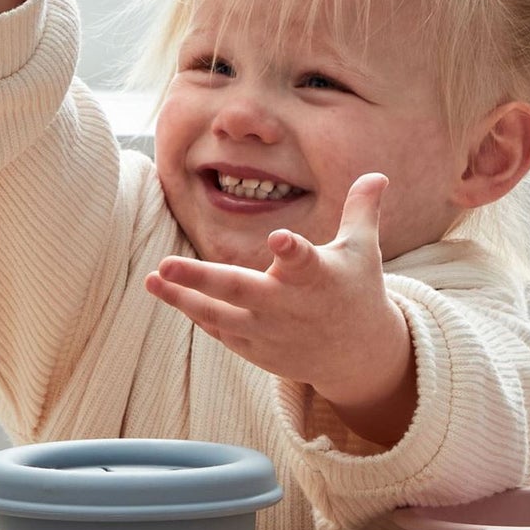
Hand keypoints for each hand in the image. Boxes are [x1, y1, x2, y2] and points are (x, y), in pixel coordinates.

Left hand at [145, 174, 416, 444]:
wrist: (357, 355)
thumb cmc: (356, 290)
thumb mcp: (363, 250)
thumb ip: (361, 210)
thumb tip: (378, 174)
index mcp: (319, 277)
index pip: (304, 261)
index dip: (291, 251)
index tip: (278, 239)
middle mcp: (290, 307)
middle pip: (241, 291)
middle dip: (202, 279)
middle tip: (165, 264)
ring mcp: (270, 332)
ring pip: (219, 316)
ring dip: (182, 298)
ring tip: (151, 280)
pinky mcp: (257, 349)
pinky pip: (220, 330)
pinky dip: (196, 314)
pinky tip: (169, 293)